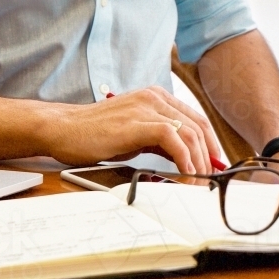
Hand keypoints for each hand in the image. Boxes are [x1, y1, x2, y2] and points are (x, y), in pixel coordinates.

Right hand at [44, 87, 219, 174]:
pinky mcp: (137, 122)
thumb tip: (184, 157)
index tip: (215, 165)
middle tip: (212, 178)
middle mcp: (154, 97)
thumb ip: (159, 139)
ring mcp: (146, 107)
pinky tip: (185, 175)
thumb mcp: (134, 134)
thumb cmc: (94, 134)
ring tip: (200, 182)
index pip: (195, 118)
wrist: (63, 129)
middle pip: (198, 125)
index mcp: (155, 97)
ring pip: (190, 132)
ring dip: (200, 161)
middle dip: (210, 155)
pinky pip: (173, 139)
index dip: (210, 143)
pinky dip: (185, 159)